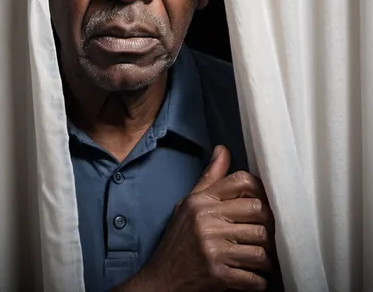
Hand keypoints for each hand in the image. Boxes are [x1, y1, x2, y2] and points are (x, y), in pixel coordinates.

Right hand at [114, 145, 276, 291]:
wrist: (162, 278)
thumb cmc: (178, 240)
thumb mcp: (189, 204)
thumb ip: (210, 179)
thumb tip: (223, 150)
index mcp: (201, 201)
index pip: (242, 182)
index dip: (260, 192)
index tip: (260, 205)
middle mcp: (206, 221)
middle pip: (259, 212)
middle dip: (267, 226)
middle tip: (264, 235)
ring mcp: (213, 249)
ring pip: (262, 247)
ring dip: (266, 258)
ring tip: (260, 258)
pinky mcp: (219, 275)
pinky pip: (256, 277)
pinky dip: (260, 281)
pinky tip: (253, 277)